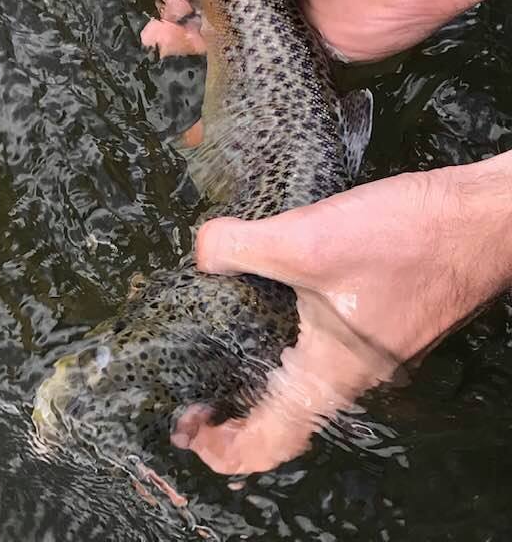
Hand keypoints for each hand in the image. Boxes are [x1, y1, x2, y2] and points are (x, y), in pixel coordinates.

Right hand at [135, 0, 511, 60]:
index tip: (153, 3)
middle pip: (214, 16)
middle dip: (181, 26)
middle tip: (155, 40)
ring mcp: (287, 30)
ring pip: (236, 50)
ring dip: (204, 56)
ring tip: (170, 58)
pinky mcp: (310, 61)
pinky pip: (270, 80)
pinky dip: (244, 92)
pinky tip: (218, 105)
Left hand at [170, 155, 511, 473]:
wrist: (480, 219)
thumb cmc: (403, 240)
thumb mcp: (307, 240)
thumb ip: (241, 247)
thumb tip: (200, 251)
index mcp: (331, 376)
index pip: (270, 443)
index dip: (223, 448)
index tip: (186, 422)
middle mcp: (351, 374)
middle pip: (282, 414)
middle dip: (232, 406)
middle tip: (192, 378)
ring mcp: (370, 348)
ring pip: (303, 377)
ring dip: (258, 369)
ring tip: (216, 337)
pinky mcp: (379, 317)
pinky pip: (321, 344)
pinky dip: (286, 335)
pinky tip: (266, 294)